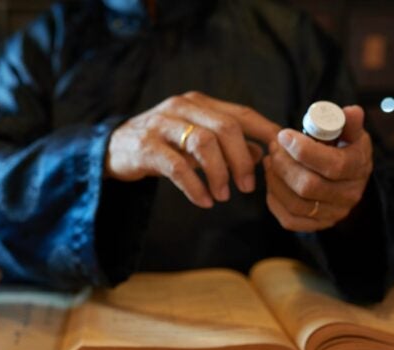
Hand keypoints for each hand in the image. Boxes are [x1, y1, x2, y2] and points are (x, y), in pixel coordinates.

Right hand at [105, 91, 280, 207]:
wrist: (112, 148)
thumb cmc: (161, 145)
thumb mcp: (195, 140)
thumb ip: (227, 143)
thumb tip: (264, 153)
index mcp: (200, 104)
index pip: (242, 114)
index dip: (265, 134)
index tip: (281, 157)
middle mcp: (182, 107)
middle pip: (226, 128)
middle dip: (243, 160)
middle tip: (248, 187)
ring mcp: (162, 124)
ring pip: (204, 144)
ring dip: (220, 174)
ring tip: (224, 196)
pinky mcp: (146, 146)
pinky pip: (177, 167)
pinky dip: (195, 187)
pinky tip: (204, 201)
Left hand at [263, 105, 372, 230]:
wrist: (346, 179)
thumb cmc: (344, 150)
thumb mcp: (350, 133)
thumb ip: (348, 122)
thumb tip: (352, 111)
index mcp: (358, 169)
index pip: (333, 165)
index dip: (304, 150)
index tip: (284, 135)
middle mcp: (348, 196)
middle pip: (309, 186)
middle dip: (284, 165)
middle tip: (273, 147)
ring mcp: (332, 214)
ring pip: (295, 204)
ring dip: (275, 180)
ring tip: (270, 160)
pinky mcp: (316, 226)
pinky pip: (289, 220)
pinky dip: (274, 199)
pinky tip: (272, 179)